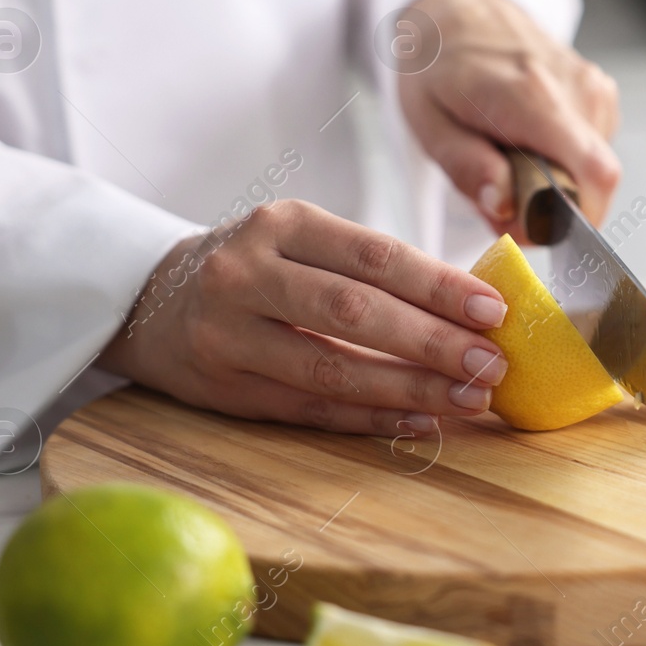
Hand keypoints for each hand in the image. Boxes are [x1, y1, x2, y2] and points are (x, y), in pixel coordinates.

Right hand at [96, 201, 508, 434]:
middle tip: (491, 363)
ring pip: (332, 367)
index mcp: (281, 224)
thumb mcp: (301, 240)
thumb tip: (472, 305)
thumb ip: (372, 267)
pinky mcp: (225, 389)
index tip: (493, 311)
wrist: (152, 299)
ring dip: (411, 388)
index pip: (373, 255)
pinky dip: (372, 418)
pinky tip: (421, 421)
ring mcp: (228, 334)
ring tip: (469, 398)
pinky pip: (312, 408)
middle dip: (432, 341)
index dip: (438, 286)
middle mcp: (247, 273)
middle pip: (353, 311)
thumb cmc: (258, 266)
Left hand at [396, 0, 620, 237]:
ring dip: (556, 183)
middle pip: (594, 181)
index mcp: (533, 97)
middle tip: (504, 196)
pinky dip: (564, 160)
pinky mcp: (600, 90)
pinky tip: (528, 141)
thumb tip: (505, 207)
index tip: (527, 225)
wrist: (460, 11)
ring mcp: (594, 86)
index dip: (573, 219)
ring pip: (594, 169)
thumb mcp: (428, 124)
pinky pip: (593, 149)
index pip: (595, 174)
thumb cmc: (437, 68)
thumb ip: (467, 168)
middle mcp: (575, 88)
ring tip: (509, 160)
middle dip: (554, 207)